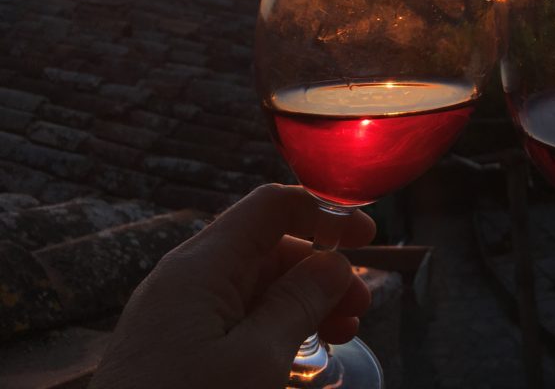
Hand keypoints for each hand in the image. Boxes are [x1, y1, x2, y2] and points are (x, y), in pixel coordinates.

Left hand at [90, 184, 376, 388]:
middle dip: (321, 269)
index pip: (270, 207)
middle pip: (268, 248)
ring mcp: (179, 313)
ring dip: (304, 301)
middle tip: (360, 307)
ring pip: (256, 285)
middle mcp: (187, 278)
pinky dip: (276, 324)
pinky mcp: (177, 345)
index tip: (368, 238)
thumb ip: (299, 303)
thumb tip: (335, 262)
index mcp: (202, 265)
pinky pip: (236, 316)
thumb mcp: (257, 358)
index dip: (324, 211)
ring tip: (341, 333)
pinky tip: (301, 351)